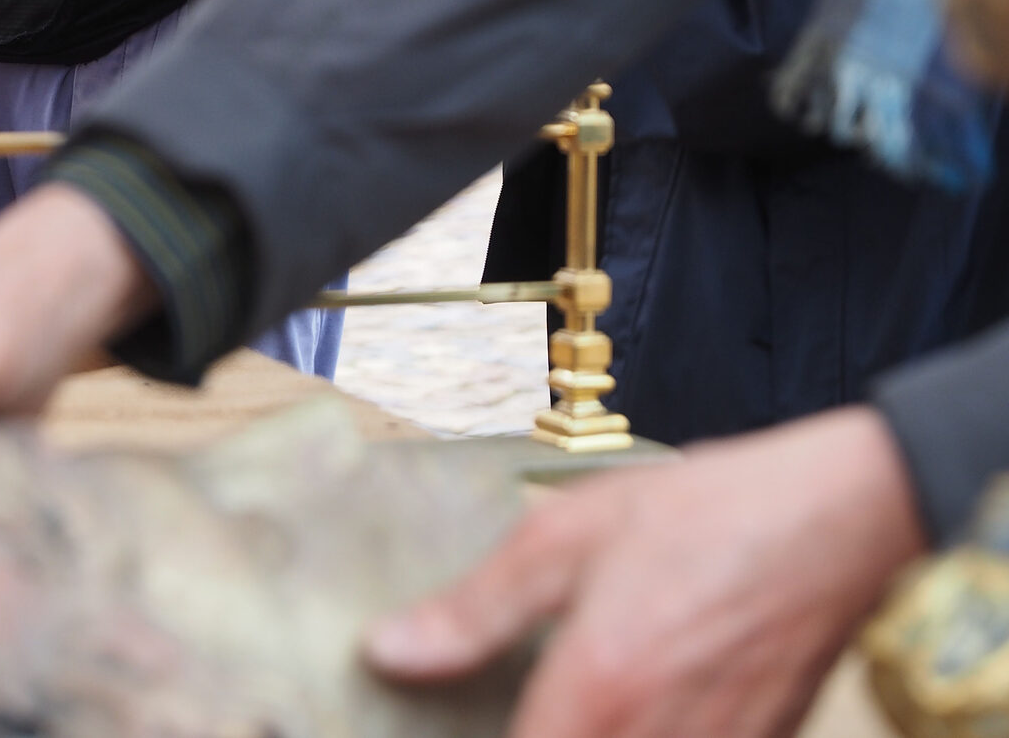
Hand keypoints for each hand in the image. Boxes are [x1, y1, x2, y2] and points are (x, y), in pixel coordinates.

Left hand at [364, 407, 926, 737]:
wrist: (839, 519)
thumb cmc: (705, 511)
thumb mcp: (570, 532)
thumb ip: (476, 608)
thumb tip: (387, 651)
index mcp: (595, 694)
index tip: (450, 724)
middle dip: (536, 736)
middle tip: (515, 708)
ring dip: (588, 735)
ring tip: (570, 698)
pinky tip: (632, 706)